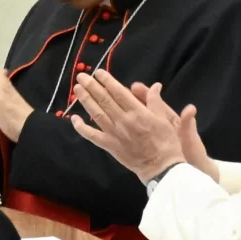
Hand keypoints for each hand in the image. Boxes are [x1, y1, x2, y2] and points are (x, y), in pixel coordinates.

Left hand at [68, 71, 210, 183]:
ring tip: (77, 89)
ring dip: (86, 100)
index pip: (119, 92)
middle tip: (82, 76)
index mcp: (137, 112)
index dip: (107, 81)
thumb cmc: (166, 142)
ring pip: (96, 114)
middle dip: (92, 86)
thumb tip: (154, 85)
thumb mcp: (164, 119)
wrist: (161, 167)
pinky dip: (81, 127)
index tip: (99, 72)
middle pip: (104, 100)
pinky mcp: (110, 146)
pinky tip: (74, 118)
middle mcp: (123, 120)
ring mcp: (114, 133)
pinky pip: (92, 136)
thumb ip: (155, 101)